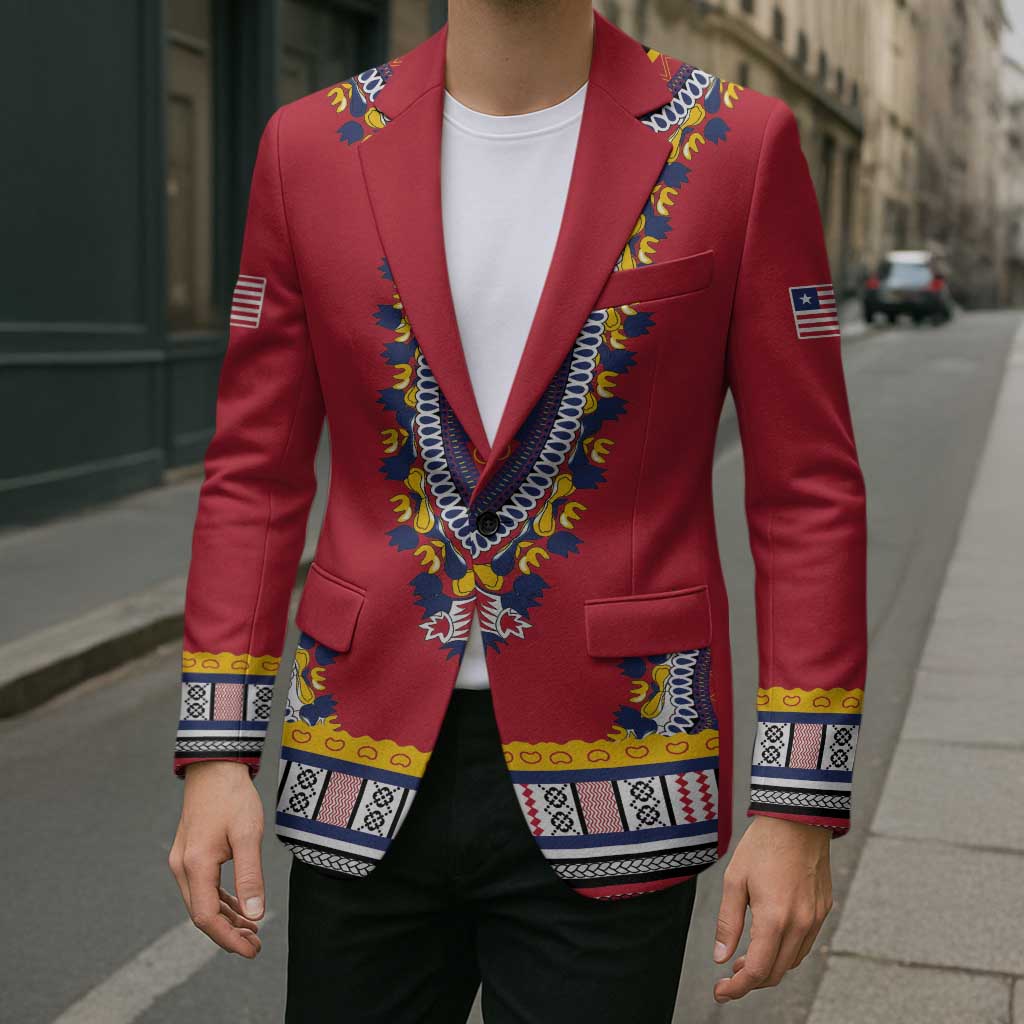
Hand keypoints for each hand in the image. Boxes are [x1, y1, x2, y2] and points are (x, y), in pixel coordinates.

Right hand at [169, 761, 265, 956]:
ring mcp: (183, 860)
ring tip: (252, 931)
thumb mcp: (248, 835)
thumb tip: (255, 915)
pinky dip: (221, 901)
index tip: (252, 950)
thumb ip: (250, 876)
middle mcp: (182, 867)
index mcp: (195, 865)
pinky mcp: (189, 853)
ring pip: (202, 902)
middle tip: (256, 946)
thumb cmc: (233, 798)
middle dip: (229, 934)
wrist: (215, 767)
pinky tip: (239, 908)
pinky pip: (203, 887)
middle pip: (202, 913)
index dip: (228, 939)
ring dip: (226, 919)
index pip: (206, 917)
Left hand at [712, 815, 833, 1001]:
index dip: (737, 987)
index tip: (720, 992)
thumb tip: (721, 957)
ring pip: (792, 961)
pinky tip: (769, 940)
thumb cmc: (762, 846)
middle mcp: (800, 924)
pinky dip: (785, 952)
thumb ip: (728, 923)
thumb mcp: (734, 880)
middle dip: (751, 980)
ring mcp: (815, 918)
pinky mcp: (823, 910)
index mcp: (775, 918)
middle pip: (776, 972)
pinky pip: (804, 944)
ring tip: (745, 957)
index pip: (757, 970)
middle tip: (729, 975)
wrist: (798, 820)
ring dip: (769, 967)